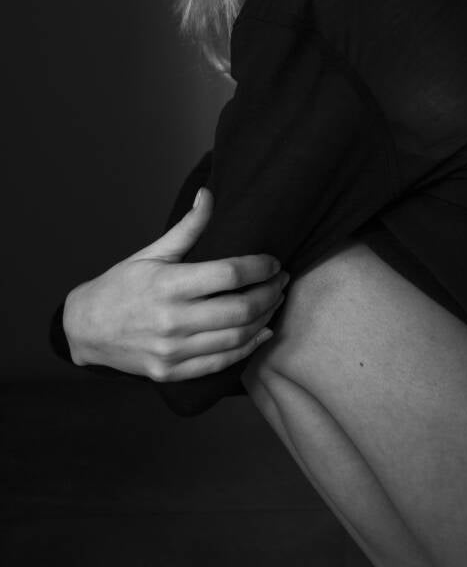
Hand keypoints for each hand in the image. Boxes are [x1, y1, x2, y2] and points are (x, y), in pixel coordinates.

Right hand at [62, 189, 289, 381]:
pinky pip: (221, 362)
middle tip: (282, 280)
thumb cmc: (121, 286)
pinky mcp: (172, 372)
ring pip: (236, 337)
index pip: (229, 274)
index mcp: (168, 285)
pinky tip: (262, 331)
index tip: (273, 261)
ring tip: (276, 301)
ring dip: (265, 318)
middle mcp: (172, 321)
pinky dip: (248, 347)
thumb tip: (209, 193)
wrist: (85, 329)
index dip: (259, 266)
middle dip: (271, 292)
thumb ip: (187, 227)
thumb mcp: (152, 252)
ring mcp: (172, 351)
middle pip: (240, 309)